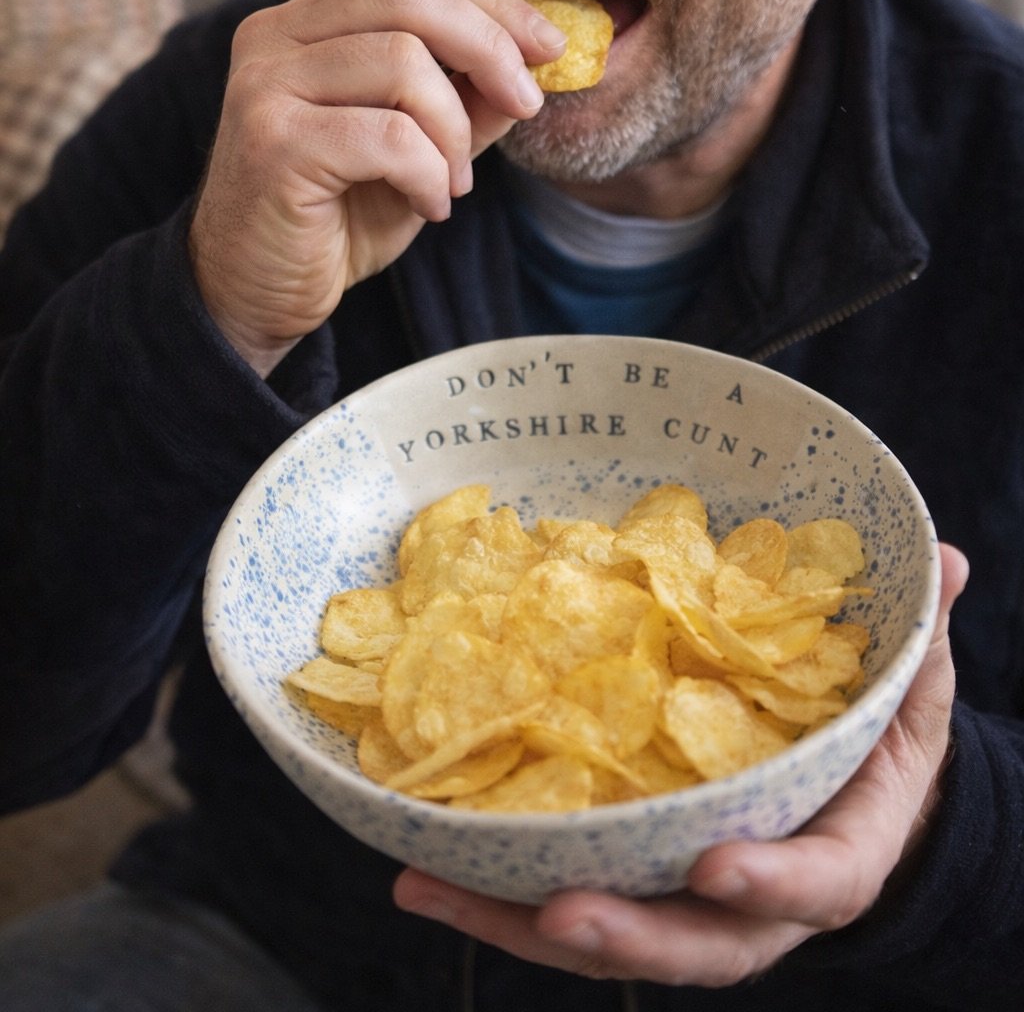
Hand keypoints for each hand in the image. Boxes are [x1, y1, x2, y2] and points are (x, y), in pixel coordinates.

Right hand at [188, 0, 564, 374]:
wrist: (254, 294)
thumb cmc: (334, 219)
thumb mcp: (420, 149)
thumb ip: (467, 100)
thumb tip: (538, 59)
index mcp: (305, 22)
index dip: (491, 5)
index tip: (549, 47)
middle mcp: (274, 37)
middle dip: (490, 47)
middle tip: (527, 102)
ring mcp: (265, 85)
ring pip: (406, 66)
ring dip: (454, 134)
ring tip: (453, 183)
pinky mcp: (272, 141)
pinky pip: (391, 138)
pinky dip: (429, 176)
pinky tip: (426, 207)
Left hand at [394, 542, 968, 986]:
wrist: (847, 815)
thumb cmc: (876, 749)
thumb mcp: (909, 694)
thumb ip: (920, 638)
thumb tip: (951, 559)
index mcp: (831, 856)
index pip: (813, 884)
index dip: (771, 884)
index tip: (719, 866)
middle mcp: (750, 903)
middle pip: (690, 943)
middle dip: (625, 932)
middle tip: (559, 907)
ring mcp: (679, 905)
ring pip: (603, 937)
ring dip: (515, 922)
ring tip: (430, 889)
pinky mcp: (626, 886)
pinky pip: (557, 905)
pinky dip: (492, 900)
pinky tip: (420, 874)